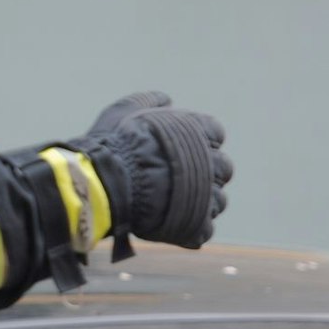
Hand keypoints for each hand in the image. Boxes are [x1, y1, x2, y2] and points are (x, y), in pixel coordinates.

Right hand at [76, 91, 231, 247]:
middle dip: (206, 173)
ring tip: (171, 204)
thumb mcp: (123, 113)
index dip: (198, 141)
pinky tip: (170, 223)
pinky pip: (205, 228)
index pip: (215, 133)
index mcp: (198, 131)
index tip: (178, 149)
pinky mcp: (198, 225)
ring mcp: (207, 196)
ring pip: (218, 201)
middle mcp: (210, 162)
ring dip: (201, 202)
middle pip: (223, 168)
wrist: (104, 186)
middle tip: (176, 179)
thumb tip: (165, 99)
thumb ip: (147, 101)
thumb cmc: (113, 147)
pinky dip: (191, 227)